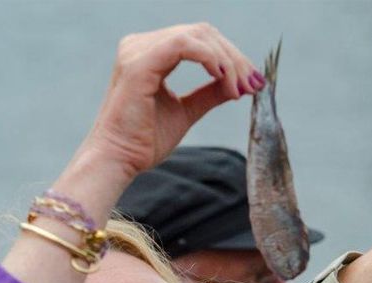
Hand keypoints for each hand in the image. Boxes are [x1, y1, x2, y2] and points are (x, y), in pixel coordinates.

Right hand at [80, 23, 259, 180]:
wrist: (118, 160)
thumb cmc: (144, 141)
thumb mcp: (186, 111)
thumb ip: (209, 93)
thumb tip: (238, 84)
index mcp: (149, 54)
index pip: (199, 40)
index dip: (231, 57)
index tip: (253, 83)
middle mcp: (140, 45)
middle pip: (202, 34)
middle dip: (234, 58)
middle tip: (253, 84)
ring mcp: (138, 51)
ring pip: (198, 36)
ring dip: (227, 61)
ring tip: (239, 88)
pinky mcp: (139, 63)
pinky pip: (184, 45)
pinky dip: (210, 59)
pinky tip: (223, 78)